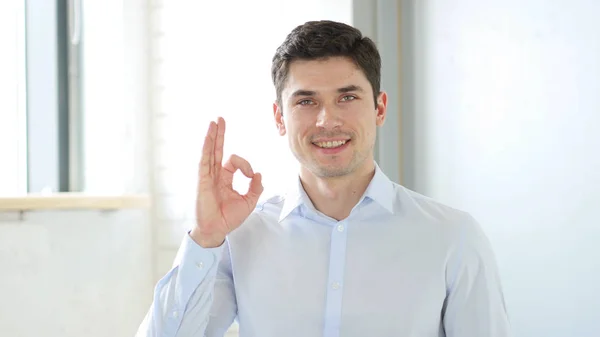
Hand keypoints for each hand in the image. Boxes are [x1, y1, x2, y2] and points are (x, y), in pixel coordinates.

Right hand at [191, 117, 263, 247]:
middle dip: (219, 134)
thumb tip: (258, 173)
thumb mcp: (249, 202)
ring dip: (212, 136)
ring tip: (214, 121)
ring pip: (210, 151)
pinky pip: (204, 160)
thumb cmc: (229, 218)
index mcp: (225, 178)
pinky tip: (209, 136)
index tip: (251, 175)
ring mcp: (207, 176)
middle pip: (217, 149)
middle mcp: (215, 175)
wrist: (216, 230)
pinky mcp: (202, 180)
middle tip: (220, 119)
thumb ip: (256, 187)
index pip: (235, 162)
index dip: (245, 165)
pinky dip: (206, 147)